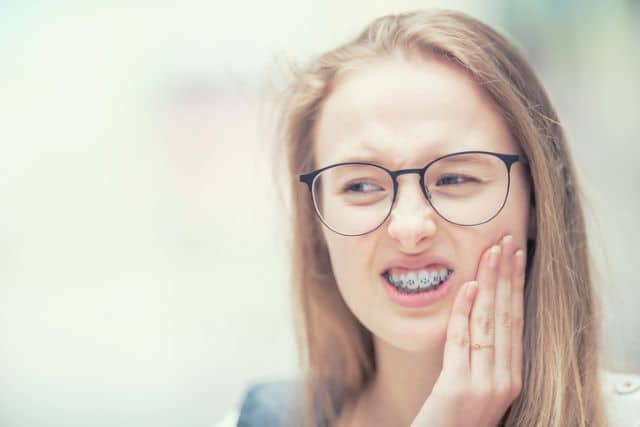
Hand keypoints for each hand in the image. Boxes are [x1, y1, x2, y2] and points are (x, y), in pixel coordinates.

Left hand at [410, 235, 525, 426]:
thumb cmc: (455, 417)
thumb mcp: (476, 384)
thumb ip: (482, 354)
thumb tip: (477, 309)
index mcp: (512, 377)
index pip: (517, 322)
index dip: (517, 287)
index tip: (516, 257)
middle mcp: (505, 381)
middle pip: (508, 317)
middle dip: (508, 276)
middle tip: (507, 242)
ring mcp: (484, 386)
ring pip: (489, 324)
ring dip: (490, 284)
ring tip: (491, 253)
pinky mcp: (458, 389)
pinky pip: (462, 341)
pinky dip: (465, 312)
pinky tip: (469, 286)